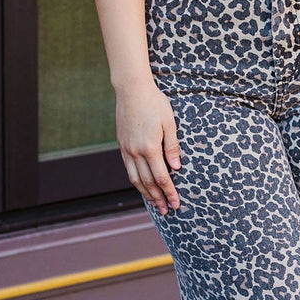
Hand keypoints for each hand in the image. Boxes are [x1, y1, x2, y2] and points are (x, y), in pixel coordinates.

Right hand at [115, 77, 181, 214]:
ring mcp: (126, 149)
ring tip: (156, 204)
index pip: (161, 177)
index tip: (176, 203)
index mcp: (150, 147)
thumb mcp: (169, 122)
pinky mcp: (122, 145)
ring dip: (146, 194)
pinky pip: (129, 169)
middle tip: (167, 211)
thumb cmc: (155, 103)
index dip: (169, 192)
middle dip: (159, 198)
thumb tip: (176, 168)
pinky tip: (143, 186)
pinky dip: (136, 181)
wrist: (131, 89)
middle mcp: (136, 151)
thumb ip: (172, 146)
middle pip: (148, 182)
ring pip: (135, 179)